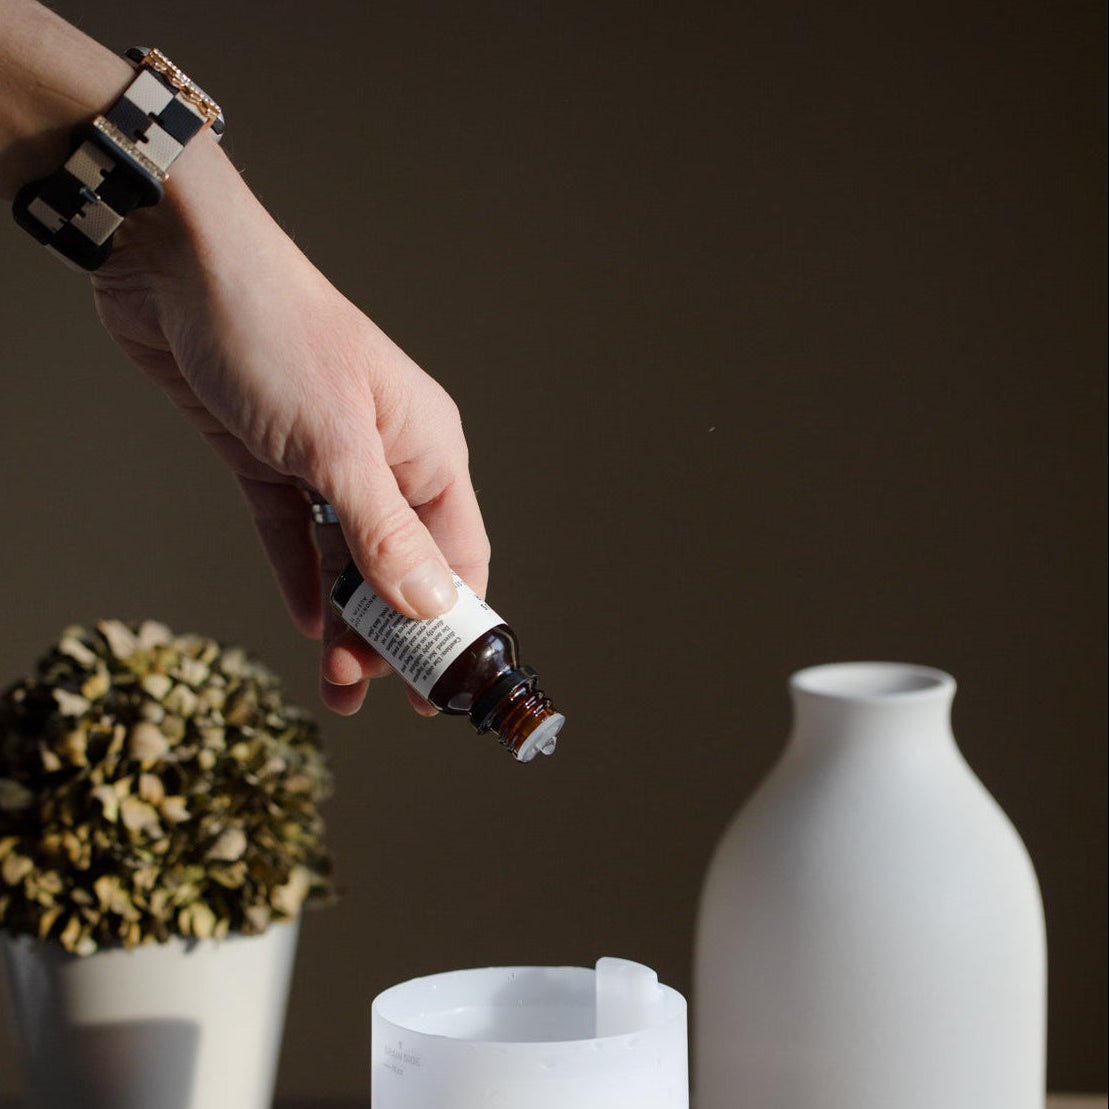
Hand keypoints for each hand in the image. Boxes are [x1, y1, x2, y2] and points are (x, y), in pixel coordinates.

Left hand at [89, 136, 489, 714]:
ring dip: (345, 620)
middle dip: (392, 634)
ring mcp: (325, 460)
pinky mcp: (269, 458)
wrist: (175, 262)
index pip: (459, 555)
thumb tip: (432, 607)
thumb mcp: (336, 447)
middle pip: (403, 566)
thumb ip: (385, 534)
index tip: (441, 688)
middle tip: (373, 695)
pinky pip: (293, 533)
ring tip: (337, 685)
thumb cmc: (274, 334)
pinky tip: (305, 621)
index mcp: (427, 449)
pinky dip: (300, 575)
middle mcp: (385, 458)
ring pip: (347, 558)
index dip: (454, 625)